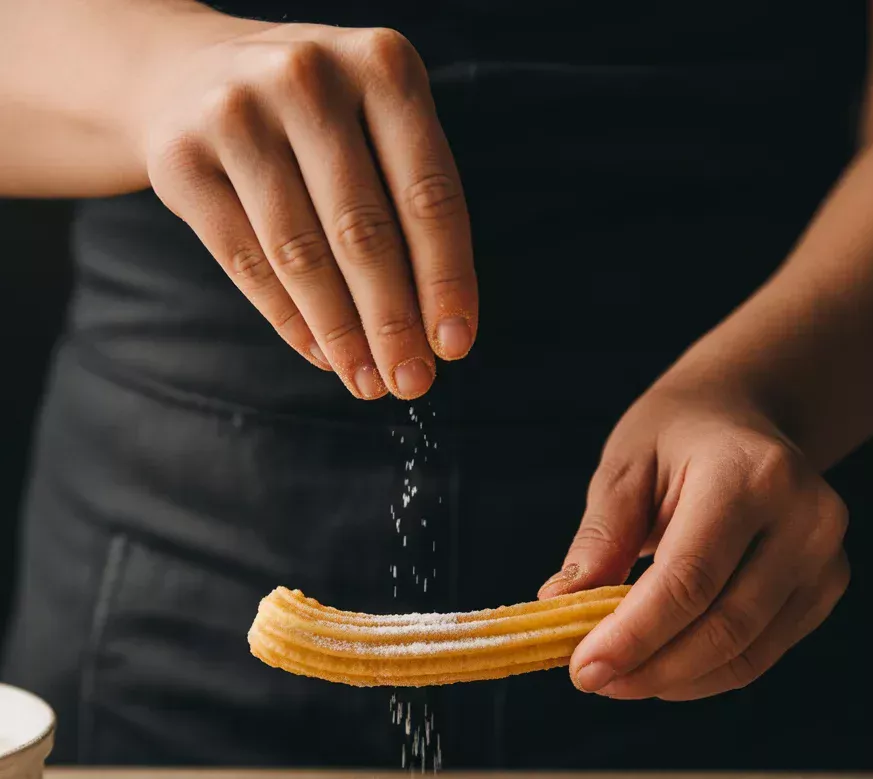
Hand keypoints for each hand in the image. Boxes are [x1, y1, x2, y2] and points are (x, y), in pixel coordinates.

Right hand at [138, 15, 475, 399]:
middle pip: (362, 231)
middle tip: (412, 382)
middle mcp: (307, 77)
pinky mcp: (180, 159)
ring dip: (341, 334)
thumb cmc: (316, 120)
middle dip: (393, 322)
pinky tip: (321, 355)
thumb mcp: (376, 125)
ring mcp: (235, 114)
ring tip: (368, 382)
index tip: (454, 347)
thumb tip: (436, 331)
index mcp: (381, 64)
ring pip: (300, 254)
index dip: (445, 280)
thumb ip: (409, 206)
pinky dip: (289, 320)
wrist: (191, 74)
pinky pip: (246, 262)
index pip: (428, 194)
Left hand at [539, 379, 849, 699]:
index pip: (690, 578)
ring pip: (746, 653)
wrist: (744, 417)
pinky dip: (703, 674)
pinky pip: (760, 654)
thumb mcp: (626, 465)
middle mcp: (805, 517)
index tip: (584, 668)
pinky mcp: (826, 588)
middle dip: (649, 667)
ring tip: (618, 676)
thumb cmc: (677, 436)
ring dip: (672, 679)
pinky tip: (659, 664)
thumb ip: (601, 536)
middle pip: (723, 626)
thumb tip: (561, 604)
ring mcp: (825, 557)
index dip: (635, 635)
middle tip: (591, 679)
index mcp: (750, 474)